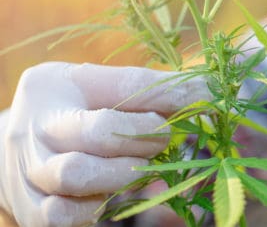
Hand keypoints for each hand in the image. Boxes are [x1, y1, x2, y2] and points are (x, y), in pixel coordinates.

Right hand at [0, 62, 208, 226]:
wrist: (24, 152)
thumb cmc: (75, 112)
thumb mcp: (102, 88)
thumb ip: (150, 89)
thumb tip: (211, 92)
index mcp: (53, 85)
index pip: (127, 84)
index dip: (173, 94)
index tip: (207, 97)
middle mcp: (33, 127)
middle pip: (99, 132)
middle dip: (145, 137)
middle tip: (163, 138)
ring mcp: (28, 171)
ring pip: (78, 175)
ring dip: (124, 173)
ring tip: (139, 166)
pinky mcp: (32, 211)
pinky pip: (65, 215)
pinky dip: (96, 206)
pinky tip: (111, 193)